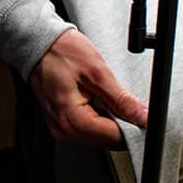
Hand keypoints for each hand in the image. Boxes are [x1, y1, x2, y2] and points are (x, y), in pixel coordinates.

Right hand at [28, 29, 147, 148]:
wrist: (38, 42)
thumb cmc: (61, 51)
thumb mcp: (97, 71)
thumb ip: (121, 99)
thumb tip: (142, 116)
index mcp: (71, 120)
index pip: (114, 138)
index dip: (134, 128)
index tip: (144, 117)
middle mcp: (63, 129)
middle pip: (107, 141)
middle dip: (122, 124)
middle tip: (128, 101)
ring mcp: (61, 127)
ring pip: (99, 136)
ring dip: (111, 120)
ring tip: (107, 95)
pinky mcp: (61, 122)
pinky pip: (88, 128)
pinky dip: (99, 117)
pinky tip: (97, 98)